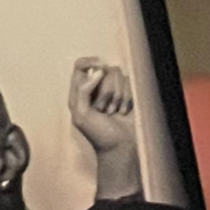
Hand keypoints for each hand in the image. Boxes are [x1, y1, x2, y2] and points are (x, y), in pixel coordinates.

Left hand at [69, 59, 140, 201]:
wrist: (119, 147)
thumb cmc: (97, 134)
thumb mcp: (81, 115)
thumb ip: (83, 91)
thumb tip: (97, 71)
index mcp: (79, 90)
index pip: (80, 65)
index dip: (90, 62)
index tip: (101, 68)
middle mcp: (95, 86)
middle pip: (104, 69)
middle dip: (106, 91)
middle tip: (103, 109)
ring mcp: (112, 88)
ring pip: (118, 74)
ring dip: (117, 96)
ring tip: (114, 111)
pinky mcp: (126, 92)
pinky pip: (129, 82)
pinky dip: (128, 98)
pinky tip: (124, 111)